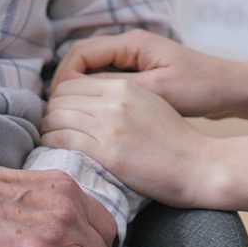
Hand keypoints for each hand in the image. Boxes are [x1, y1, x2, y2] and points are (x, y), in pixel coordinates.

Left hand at [42, 76, 212, 206]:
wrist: (198, 164)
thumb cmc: (175, 138)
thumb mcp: (148, 101)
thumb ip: (118, 95)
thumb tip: (87, 100)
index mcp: (124, 86)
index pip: (73, 81)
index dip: (60, 96)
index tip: (61, 111)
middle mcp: (113, 100)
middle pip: (61, 97)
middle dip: (52, 111)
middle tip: (53, 126)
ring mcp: (110, 126)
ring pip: (57, 117)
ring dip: (49, 129)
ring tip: (53, 139)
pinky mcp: (108, 152)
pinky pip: (63, 140)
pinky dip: (53, 144)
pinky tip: (57, 152)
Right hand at [52, 30, 231, 117]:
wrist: (229, 89)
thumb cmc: (198, 87)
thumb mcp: (158, 90)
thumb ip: (118, 88)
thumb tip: (79, 91)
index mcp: (132, 43)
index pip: (81, 53)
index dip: (64, 79)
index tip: (56, 106)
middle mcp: (129, 45)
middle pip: (81, 59)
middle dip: (66, 84)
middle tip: (55, 114)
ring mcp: (134, 58)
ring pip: (92, 69)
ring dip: (78, 90)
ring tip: (68, 118)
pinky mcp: (140, 72)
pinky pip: (106, 79)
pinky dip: (94, 94)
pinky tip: (91, 116)